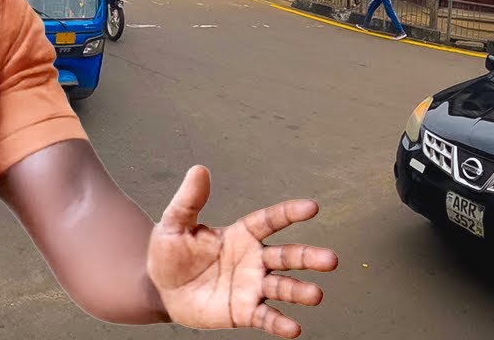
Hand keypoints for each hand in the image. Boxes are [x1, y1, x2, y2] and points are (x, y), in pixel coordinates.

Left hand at [148, 166, 337, 338]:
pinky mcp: (244, 312)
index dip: (291, 213)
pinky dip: (280, 324)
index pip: (271, 220)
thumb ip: (189, 200)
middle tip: (331, 260)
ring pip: (282, 287)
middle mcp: (254, 259)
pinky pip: (266, 318)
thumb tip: (199, 169)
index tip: (312, 207)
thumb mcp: (174, 223)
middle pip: (287, 256)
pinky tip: (294, 328)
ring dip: (300, 291)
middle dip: (309, 258)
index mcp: (242, 234)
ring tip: (316, 295)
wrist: (161, 290)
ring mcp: (252, 287)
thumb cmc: (170, 253)